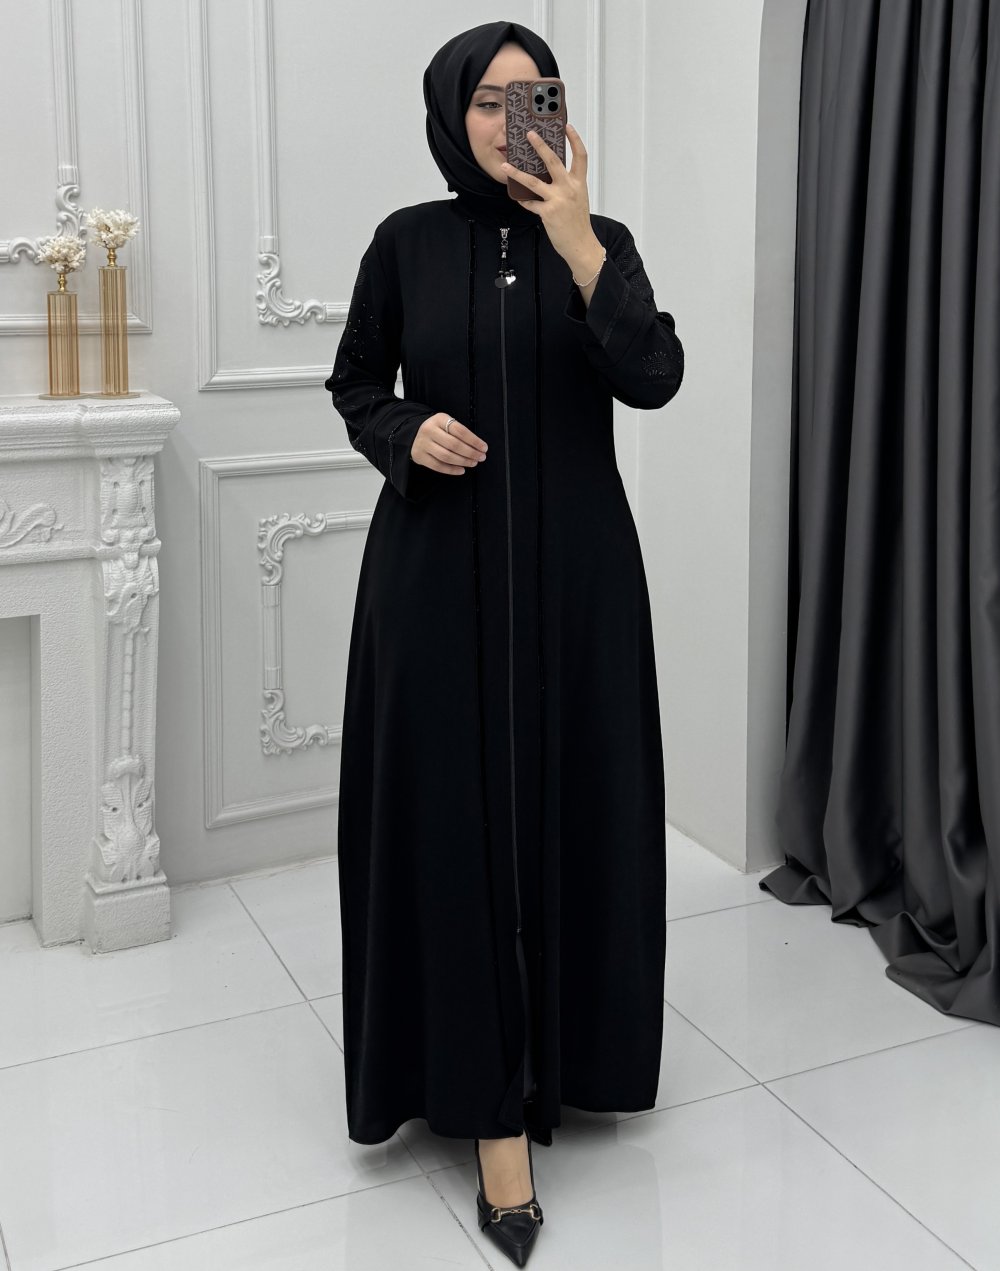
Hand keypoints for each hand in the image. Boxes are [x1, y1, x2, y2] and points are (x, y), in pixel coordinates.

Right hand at [410, 412, 487, 475]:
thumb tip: (478, 447)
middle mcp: (429, 430)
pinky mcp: (419, 456)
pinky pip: (438, 466)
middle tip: (481, 457)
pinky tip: (461, 470)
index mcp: (439, 419)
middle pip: (454, 444)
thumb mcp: (447, 424)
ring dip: (463, 461)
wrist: (415, 434)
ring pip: (446, 456)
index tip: (484, 448)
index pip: (460, 431)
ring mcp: (423, 444)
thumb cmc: (438, 430)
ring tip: (473, 463)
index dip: (474, 441)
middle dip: (471, 453)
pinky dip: (452, 470)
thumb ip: (460, 432)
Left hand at [500, 123, 603, 277]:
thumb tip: (550, 175)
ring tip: (506, 165)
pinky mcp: (548, 213)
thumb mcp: (578, 198)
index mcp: (578, 183)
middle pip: (553, 161)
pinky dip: (523, 200)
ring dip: (517, 173)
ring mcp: (558, 200)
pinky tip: (517, 197)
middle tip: (530, 134)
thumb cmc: (578, 223)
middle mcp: (569, 188)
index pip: (580, 156)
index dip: (574, 140)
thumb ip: (567, 185)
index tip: (567, 127)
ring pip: (533, 182)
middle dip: (540, 145)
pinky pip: (530, 203)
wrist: (581, 244)